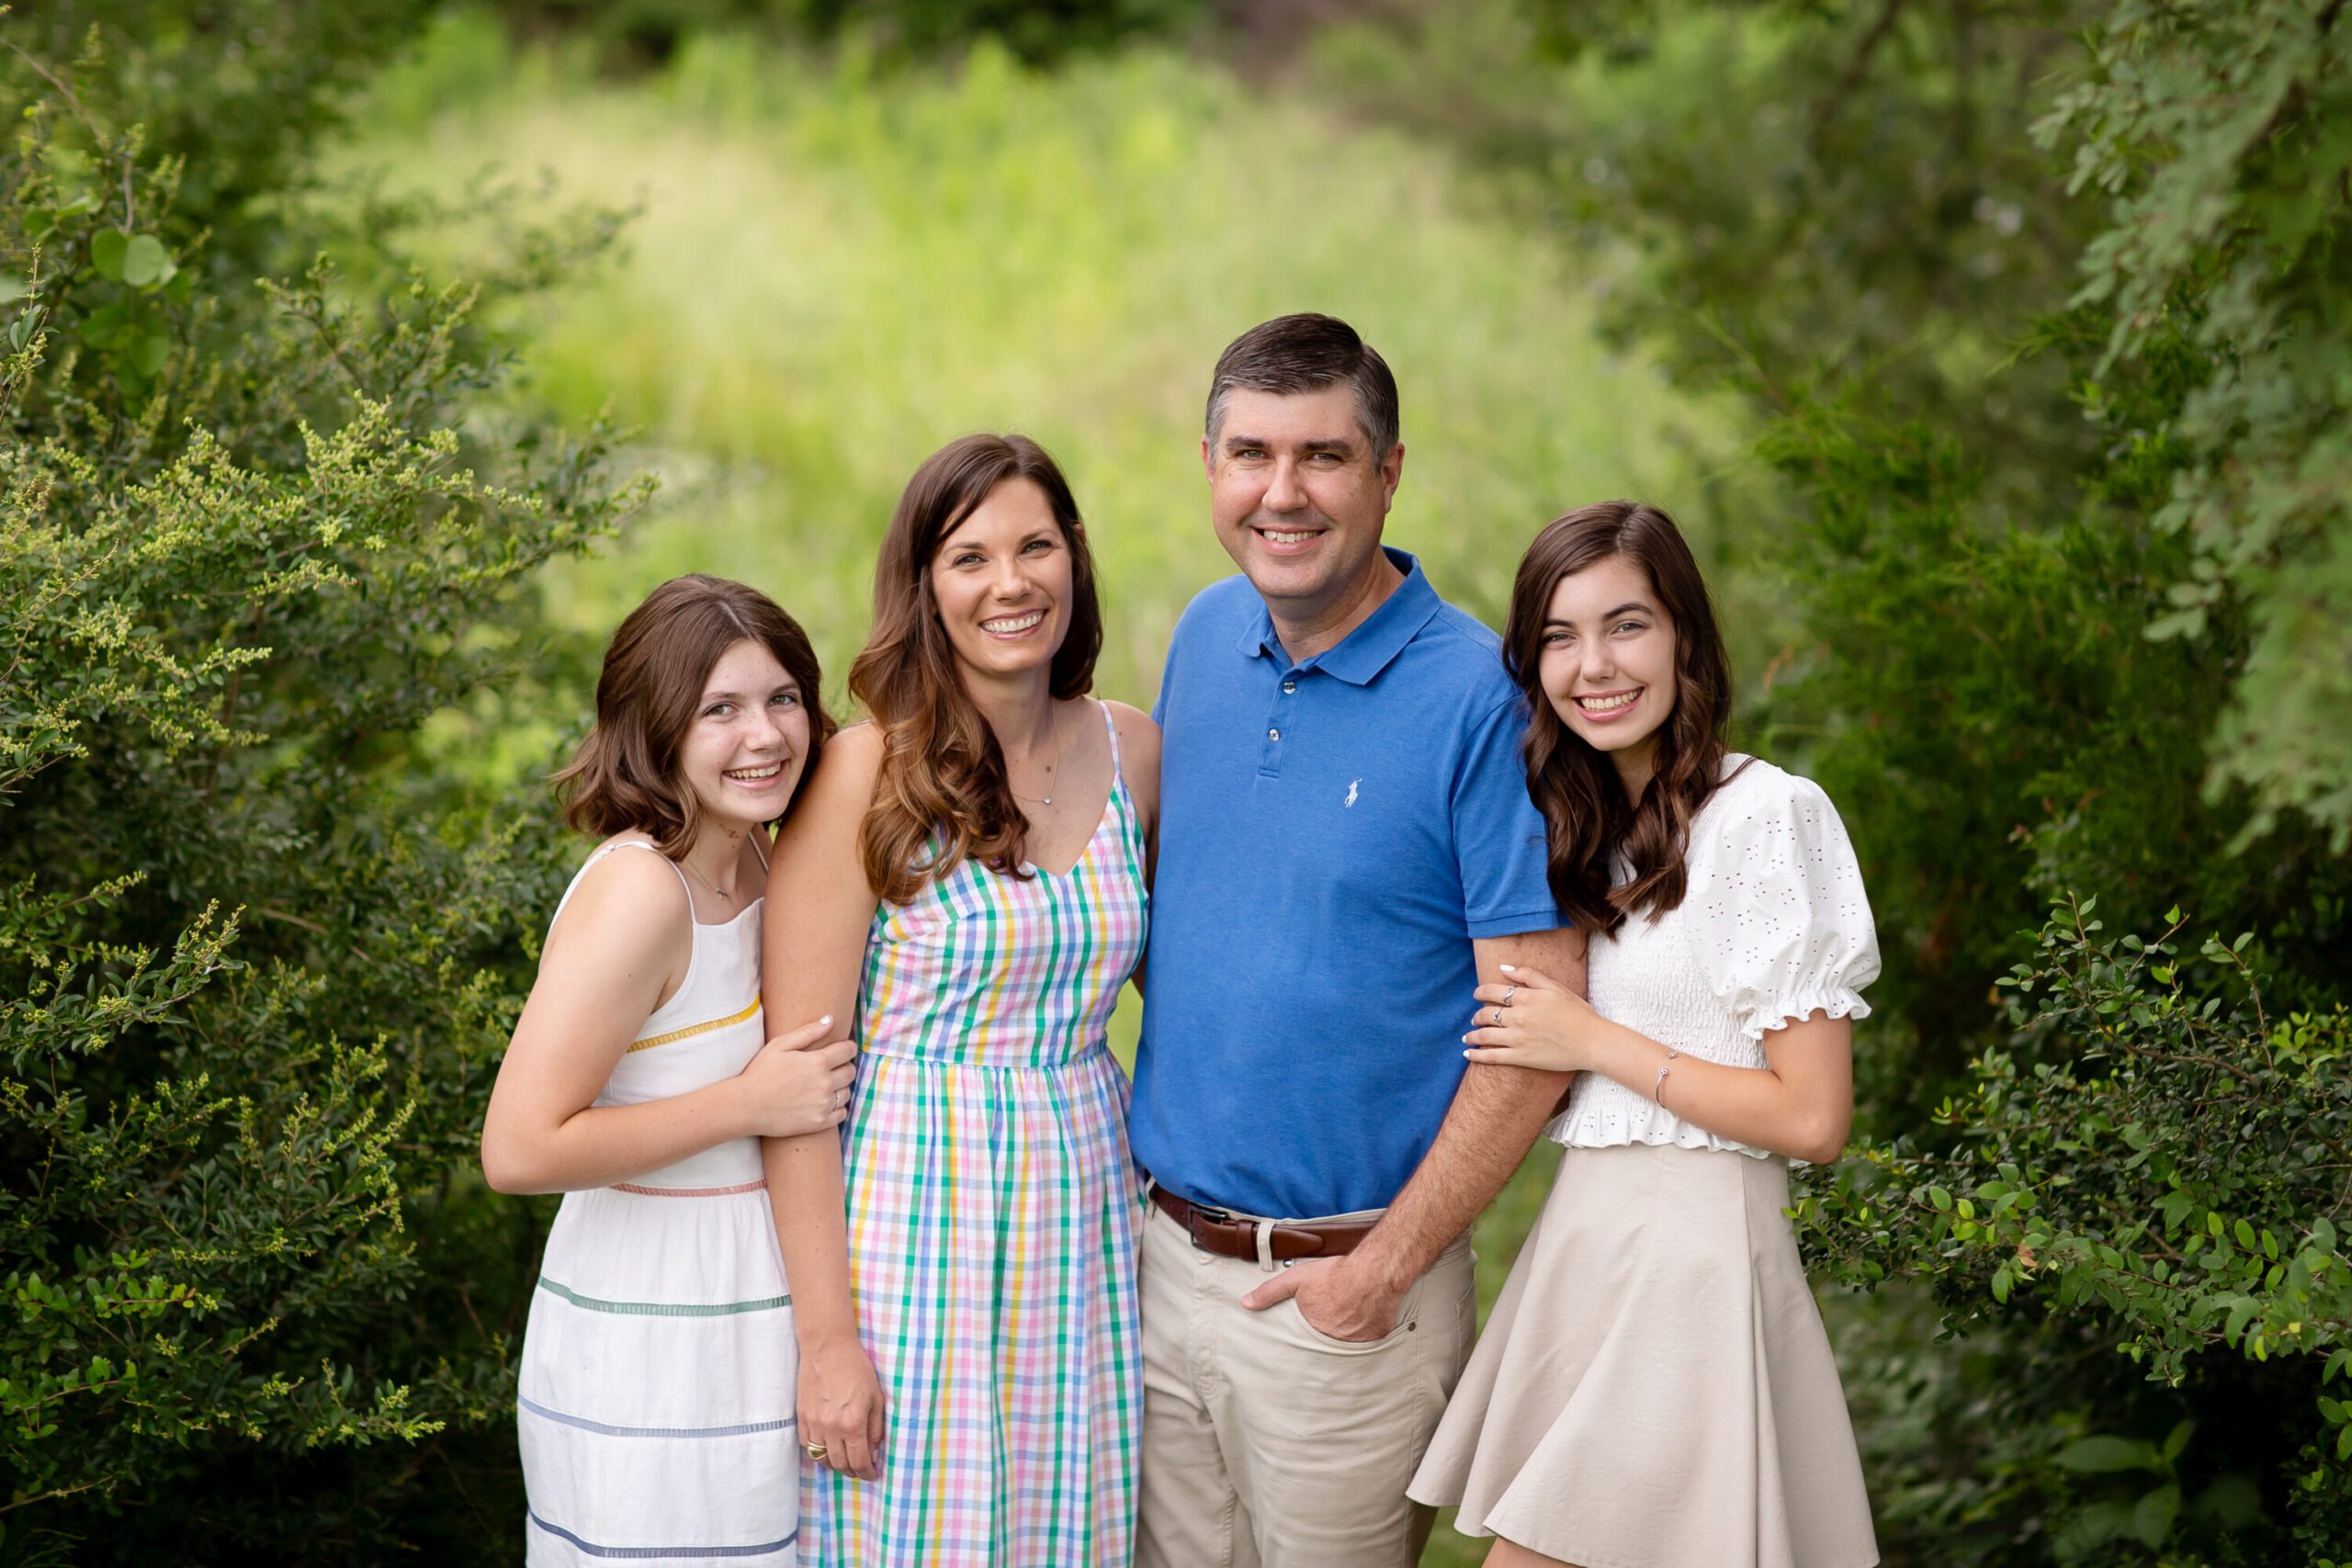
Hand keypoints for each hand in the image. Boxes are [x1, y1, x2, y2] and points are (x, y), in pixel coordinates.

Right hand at [734, 1017, 855, 1138]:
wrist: (746, 1106)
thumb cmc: (760, 1073)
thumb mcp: (779, 1045)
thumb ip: (808, 1032)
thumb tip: (830, 1019)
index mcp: (817, 1062)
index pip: (848, 1051)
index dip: (847, 1048)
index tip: (842, 1050)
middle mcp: (825, 1083)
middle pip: (851, 1072)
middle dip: (844, 1067)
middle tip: (830, 1069)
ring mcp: (823, 1105)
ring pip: (847, 1093)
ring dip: (840, 1088)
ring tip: (822, 1087)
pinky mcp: (820, 1123)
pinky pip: (842, 1113)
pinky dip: (837, 1108)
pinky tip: (823, 1103)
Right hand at [797, 1333, 886, 1479]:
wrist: (827, 1347)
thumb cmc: (856, 1368)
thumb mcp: (876, 1397)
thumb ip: (876, 1428)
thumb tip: (873, 1453)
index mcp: (853, 1423)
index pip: (859, 1462)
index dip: (867, 1473)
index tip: (872, 1474)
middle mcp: (831, 1428)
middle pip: (840, 1465)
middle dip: (852, 1471)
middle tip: (860, 1468)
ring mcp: (813, 1424)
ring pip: (822, 1459)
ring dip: (835, 1464)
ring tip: (845, 1460)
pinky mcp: (801, 1417)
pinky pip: (807, 1446)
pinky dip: (818, 1452)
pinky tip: (827, 1448)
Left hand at [1240, 1254, 1404, 1342]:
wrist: (1373, 1272)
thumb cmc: (1335, 1275)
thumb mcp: (1296, 1279)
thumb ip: (1270, 1292)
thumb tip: (1246, 1303)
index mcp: (1313, 1330)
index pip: (1306, 1341)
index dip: (1309, 1331)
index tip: (1313, 1325)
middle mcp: (1335, 1340)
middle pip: (1328, 1341)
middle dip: (1329, 1331)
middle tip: (1334, 1317)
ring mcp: (1358, 1341)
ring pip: (1350, 1341)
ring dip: (1348, 1332)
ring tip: (1349, 1315)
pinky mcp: (1378, 1336)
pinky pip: (1371, 1337)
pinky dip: (1368, 1329)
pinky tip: (1367, 1315)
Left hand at [1462, 962, 1604, 1072]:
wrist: (1592, 1042)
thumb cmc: (1578, 1013)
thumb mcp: (1556, 987)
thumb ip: (1529, 975)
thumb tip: (1504, 968)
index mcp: (1526, 998)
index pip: (1492, 992)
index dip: (1480, 992)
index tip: (1477, 995)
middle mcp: (1518, 1017)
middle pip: (1486, 1014)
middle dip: (1477, 1015)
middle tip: (1475, 1018)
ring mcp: (1518, 1039)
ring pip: (1484, 1035)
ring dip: (1471, 1035)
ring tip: (1467, 1037)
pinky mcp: (1521, 1058)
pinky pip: (1491, 1056)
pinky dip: (1476, 1055)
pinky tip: (1467, 1054)